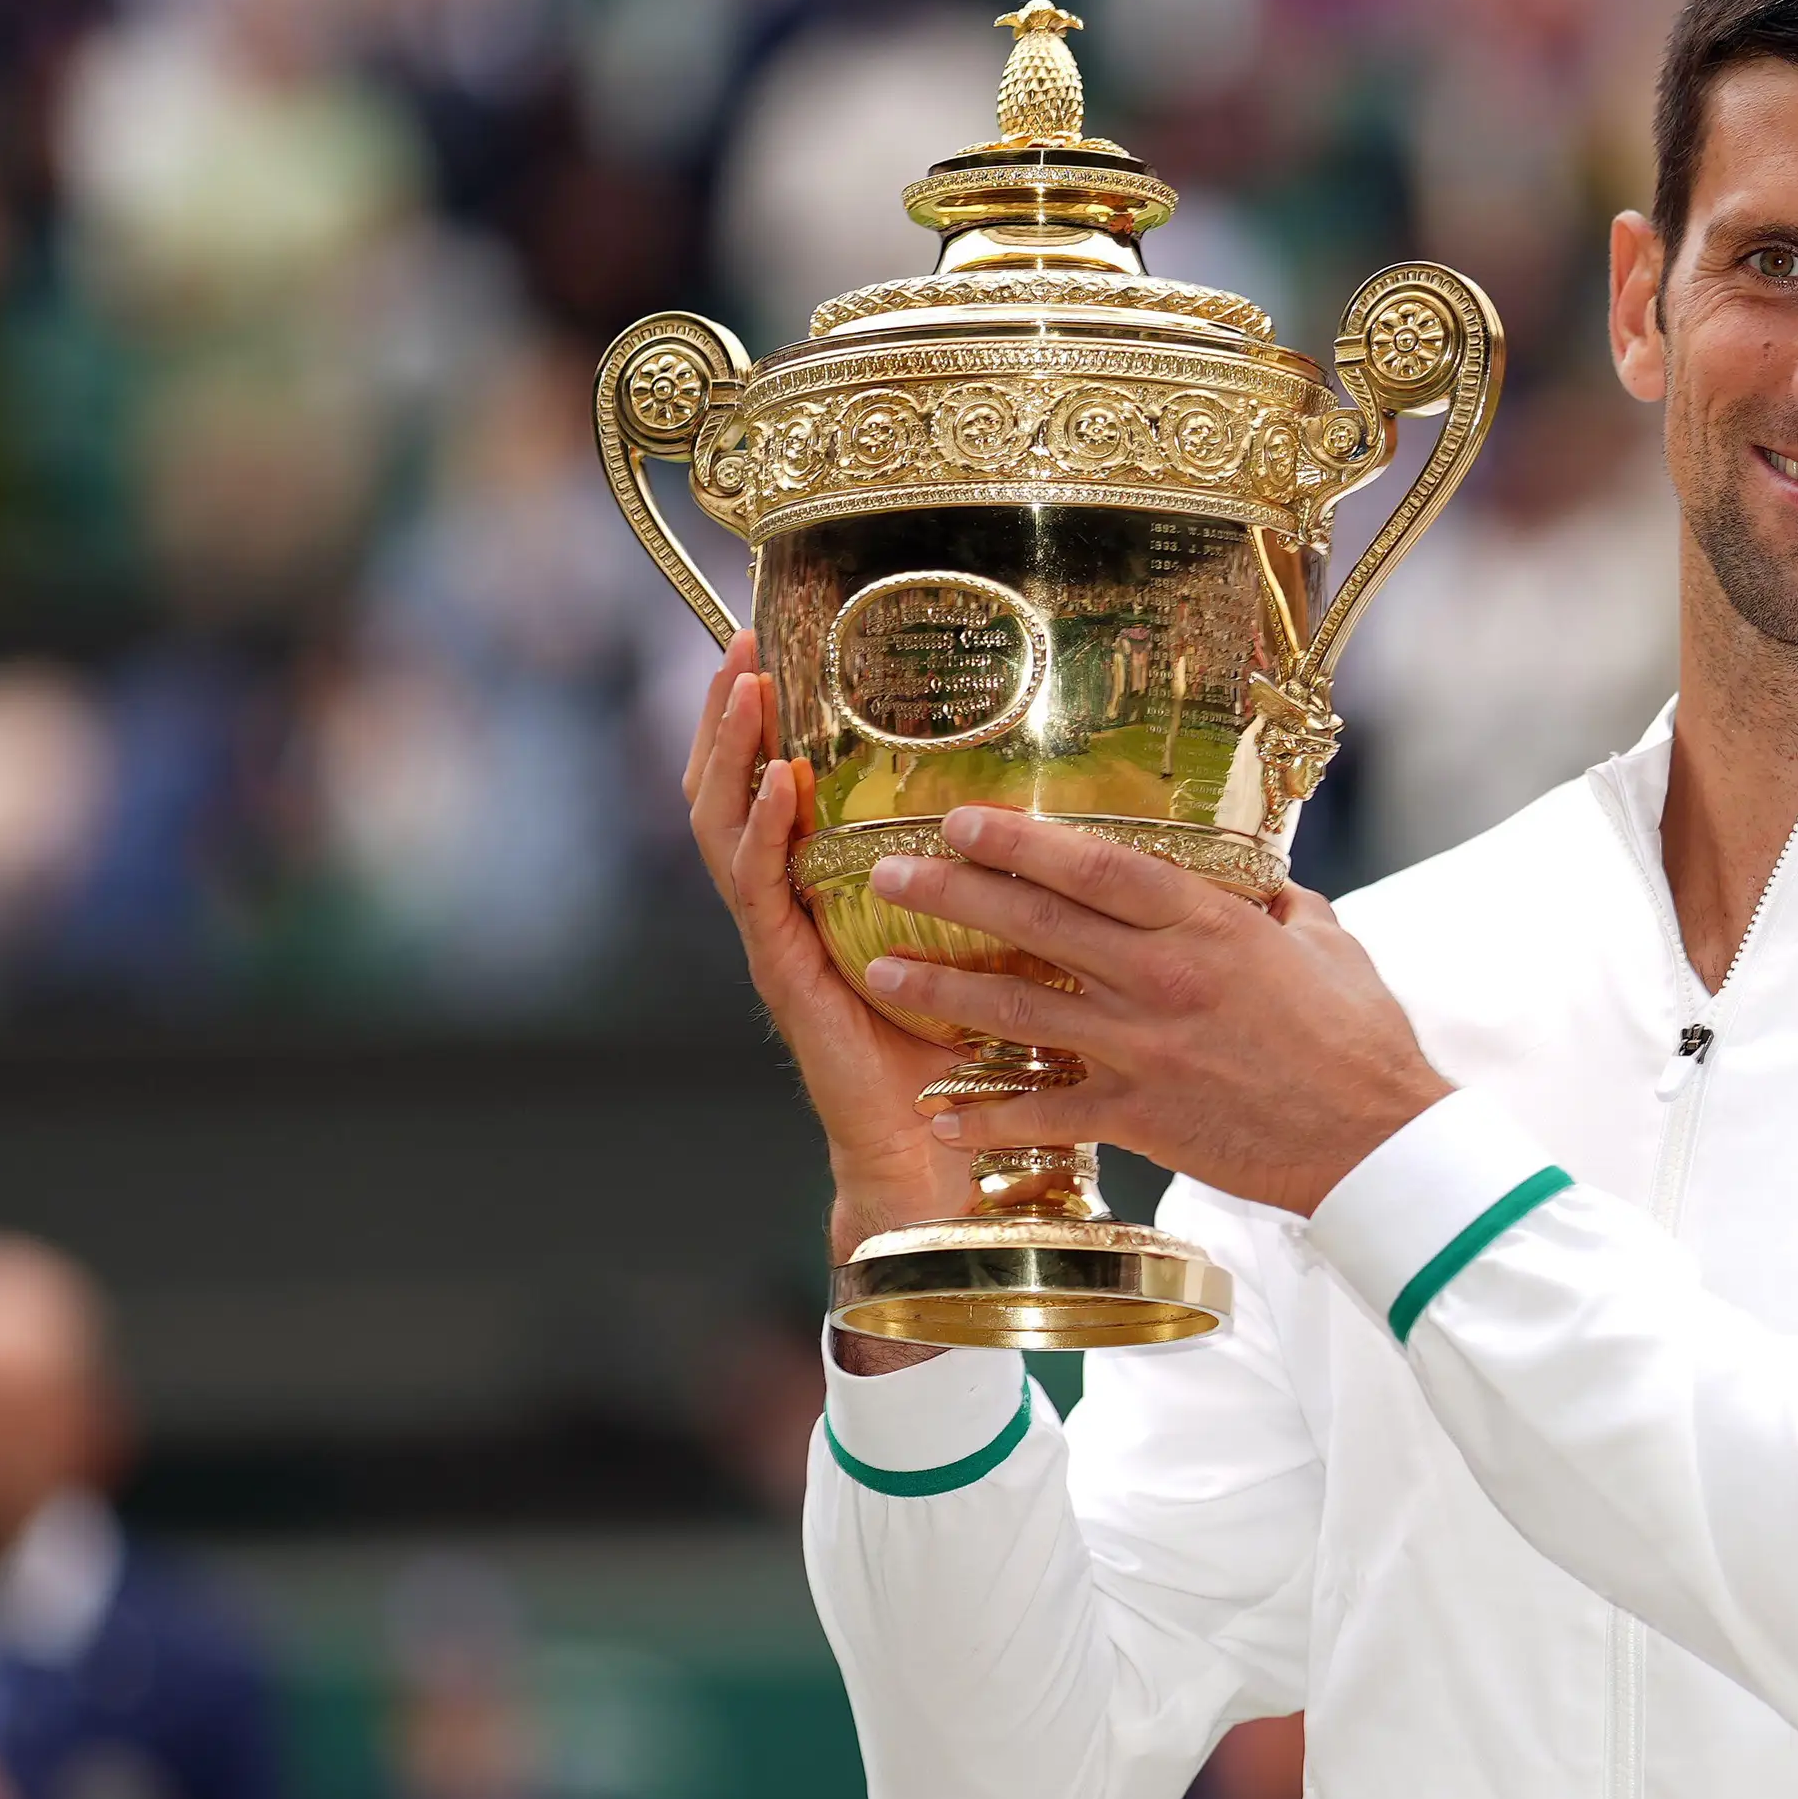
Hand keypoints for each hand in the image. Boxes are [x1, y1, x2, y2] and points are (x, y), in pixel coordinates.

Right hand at [681, 630, 966, 1247]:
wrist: (938, 1154)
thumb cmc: (970, 1051)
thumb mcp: (987, 940)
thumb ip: (1000, 878)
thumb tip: (1071, 800)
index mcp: (826, 893)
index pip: (775, 789)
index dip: (766, 723)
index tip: (777, 646)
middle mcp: (789, 909)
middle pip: (731, 793)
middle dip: (730, 716)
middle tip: (742, 643)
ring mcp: (778, 941)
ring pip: (726, 830)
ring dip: (732, 755)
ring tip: (746, 689)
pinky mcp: (787, 975)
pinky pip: (760, 892)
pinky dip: (765, 831)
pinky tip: (779, 785)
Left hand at [861, 806, 1453, 1219]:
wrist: (1376, 1143)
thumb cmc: (1362, 1042)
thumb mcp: (1329, 947)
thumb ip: (1282, 909)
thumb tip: (1263, 887)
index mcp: (1208, 926)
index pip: (1097, 867)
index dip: (1023, 841)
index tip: (964, 822)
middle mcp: (1163, 979)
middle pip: (1037, 924)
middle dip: (953, 894)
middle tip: (890, 873)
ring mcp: (1145, 1050)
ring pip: (1019, 1010)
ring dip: (941, 989)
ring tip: (879, 972)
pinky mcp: (1141, 1118)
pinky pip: (1045, 1113)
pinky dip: (985, 1116)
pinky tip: (935, 1111)